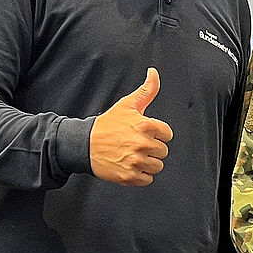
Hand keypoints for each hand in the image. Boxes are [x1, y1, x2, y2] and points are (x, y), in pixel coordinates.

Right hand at [89, 68, 173, 185]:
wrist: (84, 145)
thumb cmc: (106, 125)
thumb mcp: (127, 104)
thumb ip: (146, 90)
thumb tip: (154, 73)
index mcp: (145, 126)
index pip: (167, 134)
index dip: (157, 134)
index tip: (146, 134)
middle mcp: (142, 144)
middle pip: (163, 151)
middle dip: (153, 148)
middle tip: (137, 145)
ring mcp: (136, 161)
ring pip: (158, 166)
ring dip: (149, 162)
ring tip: (134, 155)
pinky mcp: (129, 176)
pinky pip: (148, 179)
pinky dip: (141, 175)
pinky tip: (131, 166)